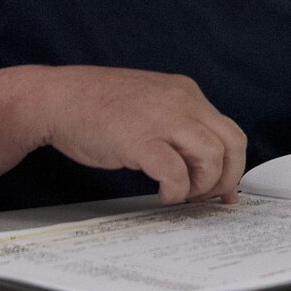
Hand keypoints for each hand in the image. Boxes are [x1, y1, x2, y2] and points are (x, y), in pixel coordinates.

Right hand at [29, 66, 248, 203]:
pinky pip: (176, 172)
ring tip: (180, 194)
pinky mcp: (139, 140)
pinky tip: (161, 194)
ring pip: (211, 156)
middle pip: (231, 144)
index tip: (224, 191)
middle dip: (224, 179)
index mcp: (185, 93)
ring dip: (201, 185)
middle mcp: (181, 101)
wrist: (57, 98)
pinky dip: (175, 190)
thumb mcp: (150, 106)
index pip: (229, 131)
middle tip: (204, 198)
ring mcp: (162, 119)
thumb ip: (178, 128)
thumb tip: (203, 166)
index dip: (233, 166)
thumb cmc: (97, 107)